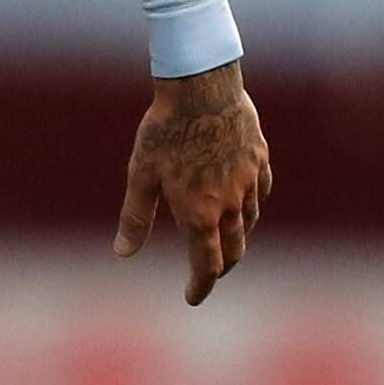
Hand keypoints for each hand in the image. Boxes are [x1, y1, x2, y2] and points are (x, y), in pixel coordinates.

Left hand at [114, 59, 270, 306]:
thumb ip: (135, 217)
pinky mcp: (259, 159)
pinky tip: (246, 202)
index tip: (193, 298)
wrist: (203, 87)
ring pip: (250, 222)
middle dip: (221, 267)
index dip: (200, 286)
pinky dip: (253, 206)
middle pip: (233, 250)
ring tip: (227, 241)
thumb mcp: (141, 175)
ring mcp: (249, 181)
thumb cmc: (164, 130)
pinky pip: (261, 192)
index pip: (205, 265)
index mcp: (199, 214)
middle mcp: (230, 205)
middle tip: (210, 273)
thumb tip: (122, 253)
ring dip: (238, 239)